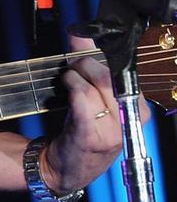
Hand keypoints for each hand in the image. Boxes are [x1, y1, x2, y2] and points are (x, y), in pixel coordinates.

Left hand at [41, 36, 150, 193]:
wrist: (64, 166)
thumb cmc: (82, 128)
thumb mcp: (94, 96)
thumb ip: (90, 65)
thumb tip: (81, 34)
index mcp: (136, 108)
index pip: (124, 71)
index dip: (103, 53)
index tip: (86, 39)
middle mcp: (128, 120)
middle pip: (108, 76)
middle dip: (84, 63)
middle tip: (73, 67)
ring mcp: (111, 131)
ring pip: (92, 87)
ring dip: (73, 78)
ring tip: (68, 82)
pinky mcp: (89, 136)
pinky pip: (82, 104)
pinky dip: (73, 90)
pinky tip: (67, 91)